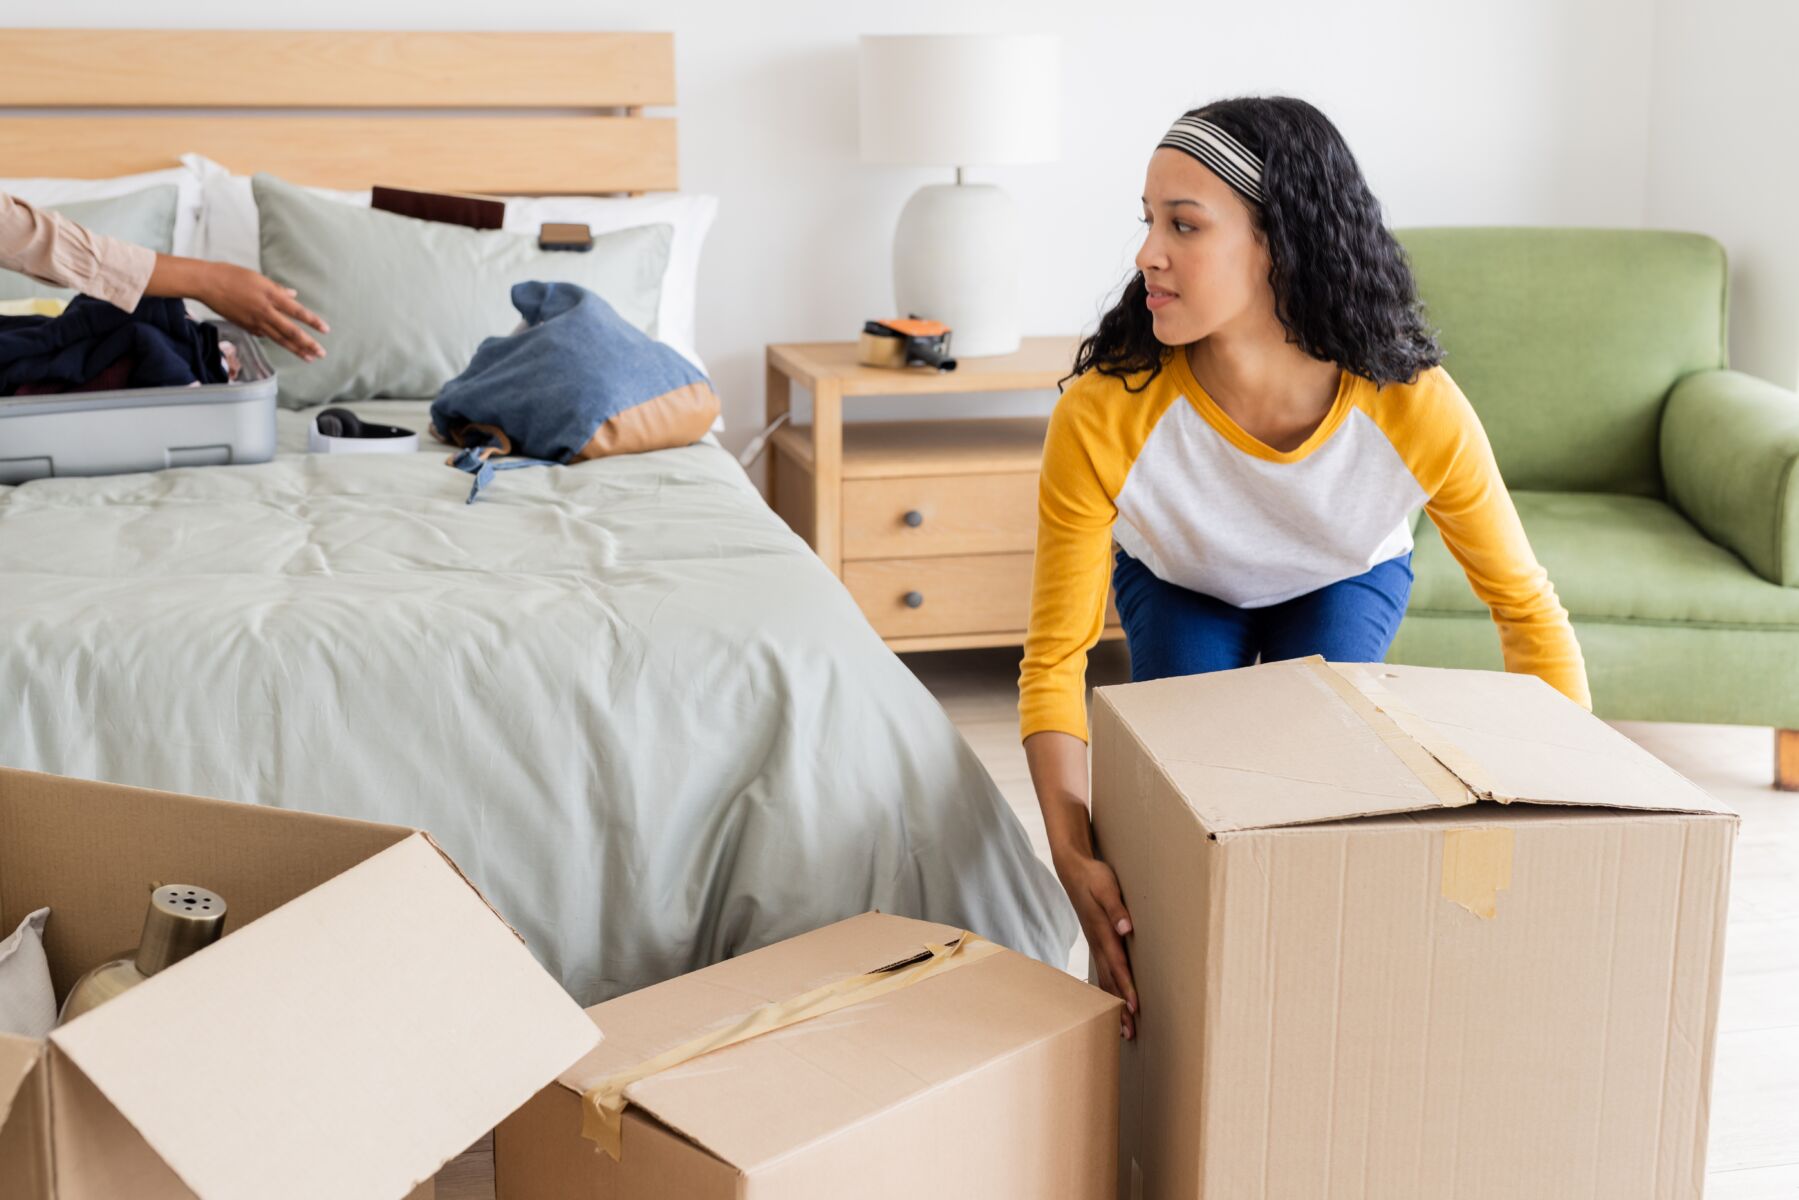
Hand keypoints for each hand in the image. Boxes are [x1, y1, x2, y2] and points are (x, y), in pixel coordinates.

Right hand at [192, 263, 328, 361]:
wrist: (207, 283)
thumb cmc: (232, 275)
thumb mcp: (259, 278)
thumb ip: (278, 289)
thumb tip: (294, 295)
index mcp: (271, 295)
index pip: (297, 311)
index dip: (313, 322)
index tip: (326, 330)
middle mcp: (265, 311)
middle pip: (290, 331)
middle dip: (308, 344)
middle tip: (321, 354)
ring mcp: (255, 321)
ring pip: (279, 339)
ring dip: (296, 349)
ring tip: (309, 358)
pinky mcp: (246, 326)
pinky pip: (264, 335)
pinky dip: (276, 340)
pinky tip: (286, 346)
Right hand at [1054, 844, 1137, 1038]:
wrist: (1073, 870)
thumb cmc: (1094, 877)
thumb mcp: (1107, 887)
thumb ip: (1116, 908)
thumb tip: (1127, 928)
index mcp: (1102, 933)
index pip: (1118, 966)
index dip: (1126, 988)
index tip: (1134, 1008)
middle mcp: (1098, 943)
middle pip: (1111, 981)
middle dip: (1120, 1007)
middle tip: (1129, 1033)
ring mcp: (1095, 944)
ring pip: (1106, 979)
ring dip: (1114, 1003)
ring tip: (1123, 1028)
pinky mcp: (1095, 942)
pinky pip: (1102, 971)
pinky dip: (1108, 989)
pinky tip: (1113, 1000)